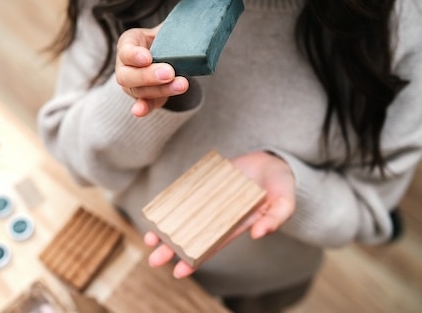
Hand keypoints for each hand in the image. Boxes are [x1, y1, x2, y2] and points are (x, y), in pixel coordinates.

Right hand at [115, 0, 211, 116]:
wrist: (165, 57)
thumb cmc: (166, 39)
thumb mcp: (173, 24)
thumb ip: (187, 10)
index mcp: (130, 43)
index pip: (126, 49)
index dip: (134, 54)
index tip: (148, 56)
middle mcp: (125, 65)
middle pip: (127, 74)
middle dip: (148, 75)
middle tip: (169, 72)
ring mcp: (133, 84)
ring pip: (137, 90)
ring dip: (158, 90)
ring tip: (181, 85)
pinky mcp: (143, 98)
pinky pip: (141, 104)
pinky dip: (142, 108)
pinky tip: (141, 112)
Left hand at [144, 151, 295, 277]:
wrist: (273, 161)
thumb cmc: (280, 186)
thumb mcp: (284, 202)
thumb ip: (275, 218)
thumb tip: (259, 234)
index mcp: (235, 226)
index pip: (210, 247)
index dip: (194, 261)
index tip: (177, 272)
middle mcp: (218, 216)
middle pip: (191, 235)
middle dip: (172, 248)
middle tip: (154, 258)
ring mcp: (209, 199)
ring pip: (184, 217)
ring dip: (166, 228)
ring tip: (150, 238)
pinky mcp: (204, 183)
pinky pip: (184, 194)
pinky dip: (170, 202)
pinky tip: (156, 211)